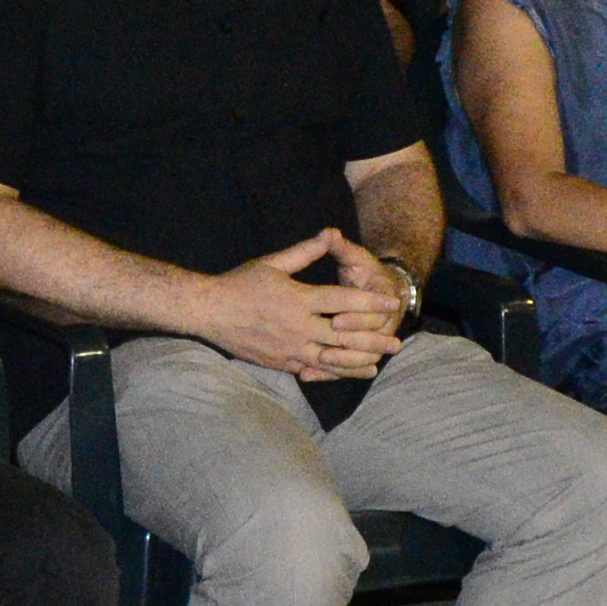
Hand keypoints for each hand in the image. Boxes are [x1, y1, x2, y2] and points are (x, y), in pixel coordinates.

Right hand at [191, 230, 410, 379]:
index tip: (393, 302)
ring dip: (359, 362)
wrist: (208, 312)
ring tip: (380, 363)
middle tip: (398, 343)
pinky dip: (335, 372)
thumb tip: (330, 232)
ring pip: (332, 360)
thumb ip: (305, 251)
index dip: (371, 301)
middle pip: (345, 337)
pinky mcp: (281, 363)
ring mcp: (289, 349)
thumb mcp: (272, 262)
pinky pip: (313, 369)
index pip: (343, 301)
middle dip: (374, 340)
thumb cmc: (240, 284)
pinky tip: (350, 373)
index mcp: (298, 299)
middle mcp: (297, 327)